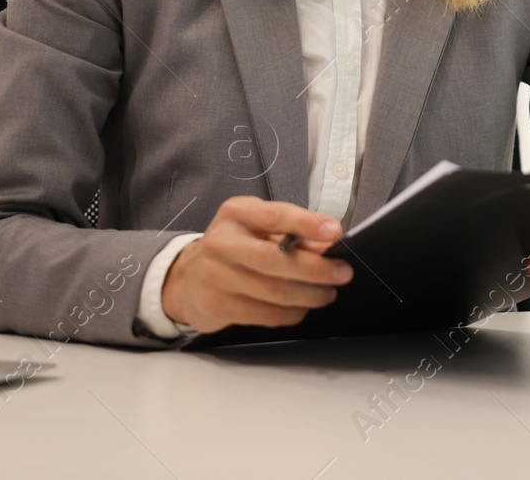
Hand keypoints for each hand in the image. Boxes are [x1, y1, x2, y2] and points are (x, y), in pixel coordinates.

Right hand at [161, 196, 352, 333]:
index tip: (334, 232)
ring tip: (326, 293)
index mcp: (236, 214)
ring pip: (274, 292)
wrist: (188, 278)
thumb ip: (292, 232)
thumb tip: (328, 242)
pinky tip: (301, 308)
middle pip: (276, 260)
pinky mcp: (217, 306)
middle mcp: (222, 242)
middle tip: (342, 273)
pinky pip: (265, 315)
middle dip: (316, 269)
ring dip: (309, 295)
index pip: (275, 216)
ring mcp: (216, 276)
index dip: (307, 224)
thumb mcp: (257, 227)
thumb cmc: (233, 247)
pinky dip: (292, 313)